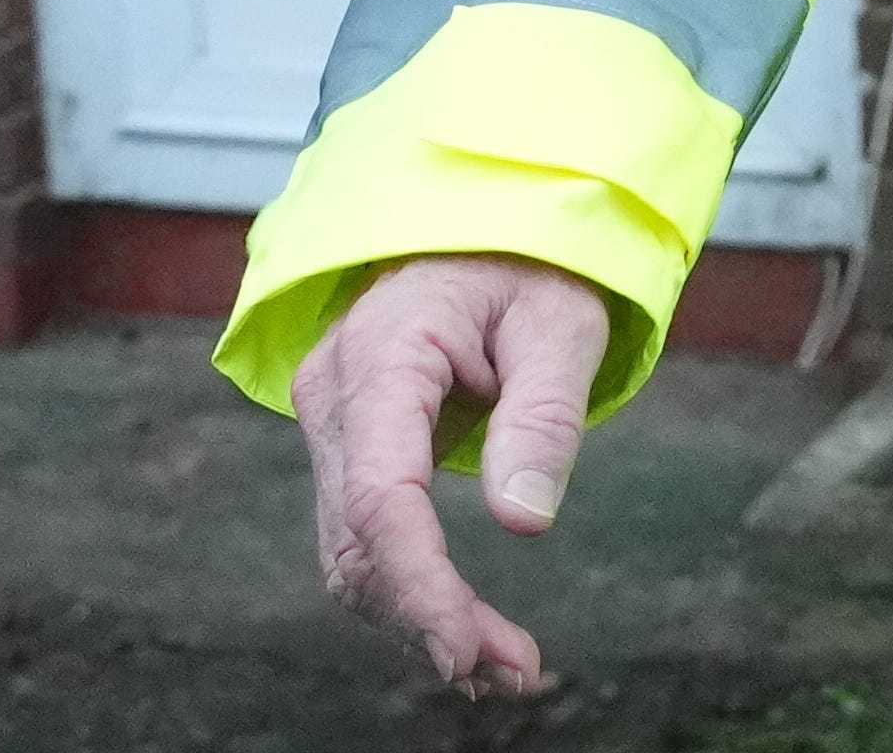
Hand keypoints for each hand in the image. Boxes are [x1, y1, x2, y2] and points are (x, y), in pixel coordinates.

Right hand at [294, 253, 612, 695]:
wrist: (484, 222)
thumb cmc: (530, 262)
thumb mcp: (562, 322)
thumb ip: (542, 415)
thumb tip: (525, 522)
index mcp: (382, 354)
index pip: (381, 494)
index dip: (418, 582)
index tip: (465, 648)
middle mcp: (334, 392)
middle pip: (359, 538)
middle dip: (428, 616)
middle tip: (513, 671)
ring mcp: (330, 419)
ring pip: (351, 550)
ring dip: (417, 616)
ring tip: (502, 667)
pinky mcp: (346, 443)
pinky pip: (361, 531)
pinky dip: (405, 586)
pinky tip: (460, 630)